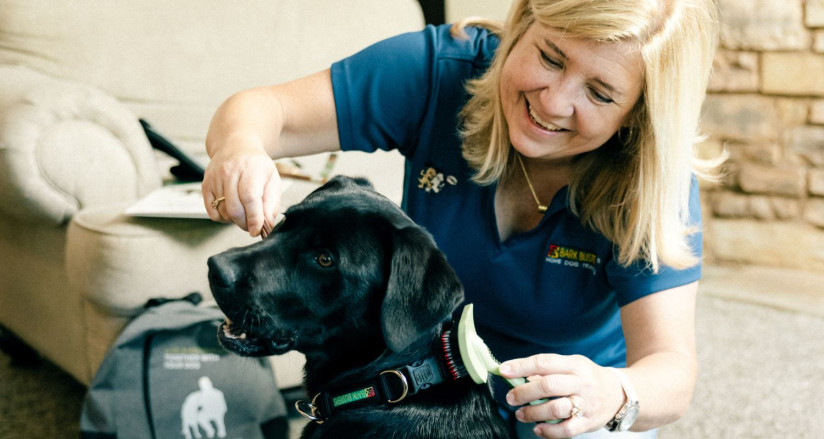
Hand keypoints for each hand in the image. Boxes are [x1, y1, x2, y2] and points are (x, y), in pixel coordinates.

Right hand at [202, 143, 281, 236]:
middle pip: (235, 208)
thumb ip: (271, 202)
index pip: (249, 198)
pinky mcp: (205, 185)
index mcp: (250, 168)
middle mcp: (230, 172)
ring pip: (223, 212)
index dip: (253, 218)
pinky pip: (212, 212)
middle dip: (245, 223)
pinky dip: (222, 217)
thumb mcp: (272, 179)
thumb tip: (267, 224)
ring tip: (244, 213)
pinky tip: (231, 210)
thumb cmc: (257, 166)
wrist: (235, 146)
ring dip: (235, 220)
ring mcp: (215, 178)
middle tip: (252, 225)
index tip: (257, 231)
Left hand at [499, 354, 623, 438]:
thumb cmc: (587, 377)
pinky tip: (537, 429)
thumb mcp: (571, 365)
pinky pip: (566, 430)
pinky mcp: (588, 422)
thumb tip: (517, 375)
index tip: (503, 370)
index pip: (544, 362)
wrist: (620, 394)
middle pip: (549, 386)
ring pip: (556, 409)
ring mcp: (586, 403)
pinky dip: (549, 431)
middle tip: (510, 397)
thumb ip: (547, 370)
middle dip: (524, 392)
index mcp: (574, 364)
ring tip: (520, 414)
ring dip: (533, 413)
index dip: (521, 366)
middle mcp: (581, 382)